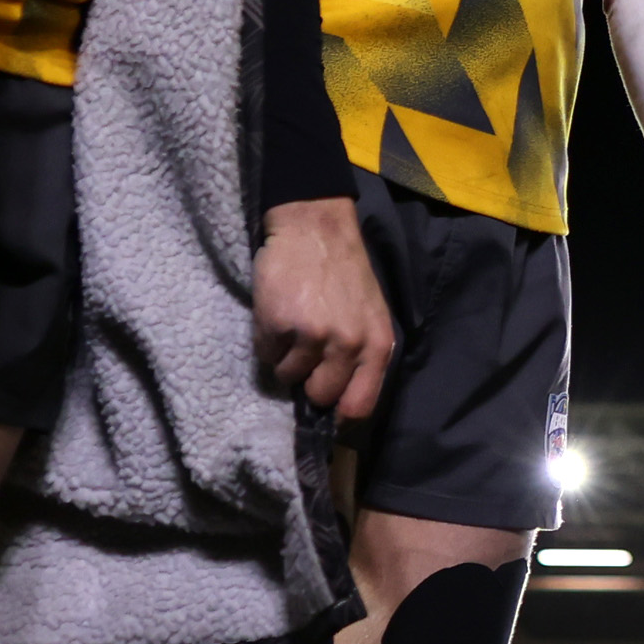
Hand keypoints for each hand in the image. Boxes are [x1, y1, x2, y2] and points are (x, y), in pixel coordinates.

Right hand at [252, 194, 398, 420]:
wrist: (315, 228)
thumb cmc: (344, 273)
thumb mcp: (371, 314)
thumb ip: (363, 356)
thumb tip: (343, 403)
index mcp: (377, 345)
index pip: (360, 405)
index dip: (340, 415)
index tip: (328, 412)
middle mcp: (348, 345)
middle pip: (320, 396)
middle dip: (309, 380)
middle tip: (306, 352)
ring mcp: (313, 336)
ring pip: (288, 376)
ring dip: (285, 358)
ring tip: (293, 325)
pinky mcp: (279, 325)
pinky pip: (266, 354)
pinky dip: (267, 340)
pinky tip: (278, 313)